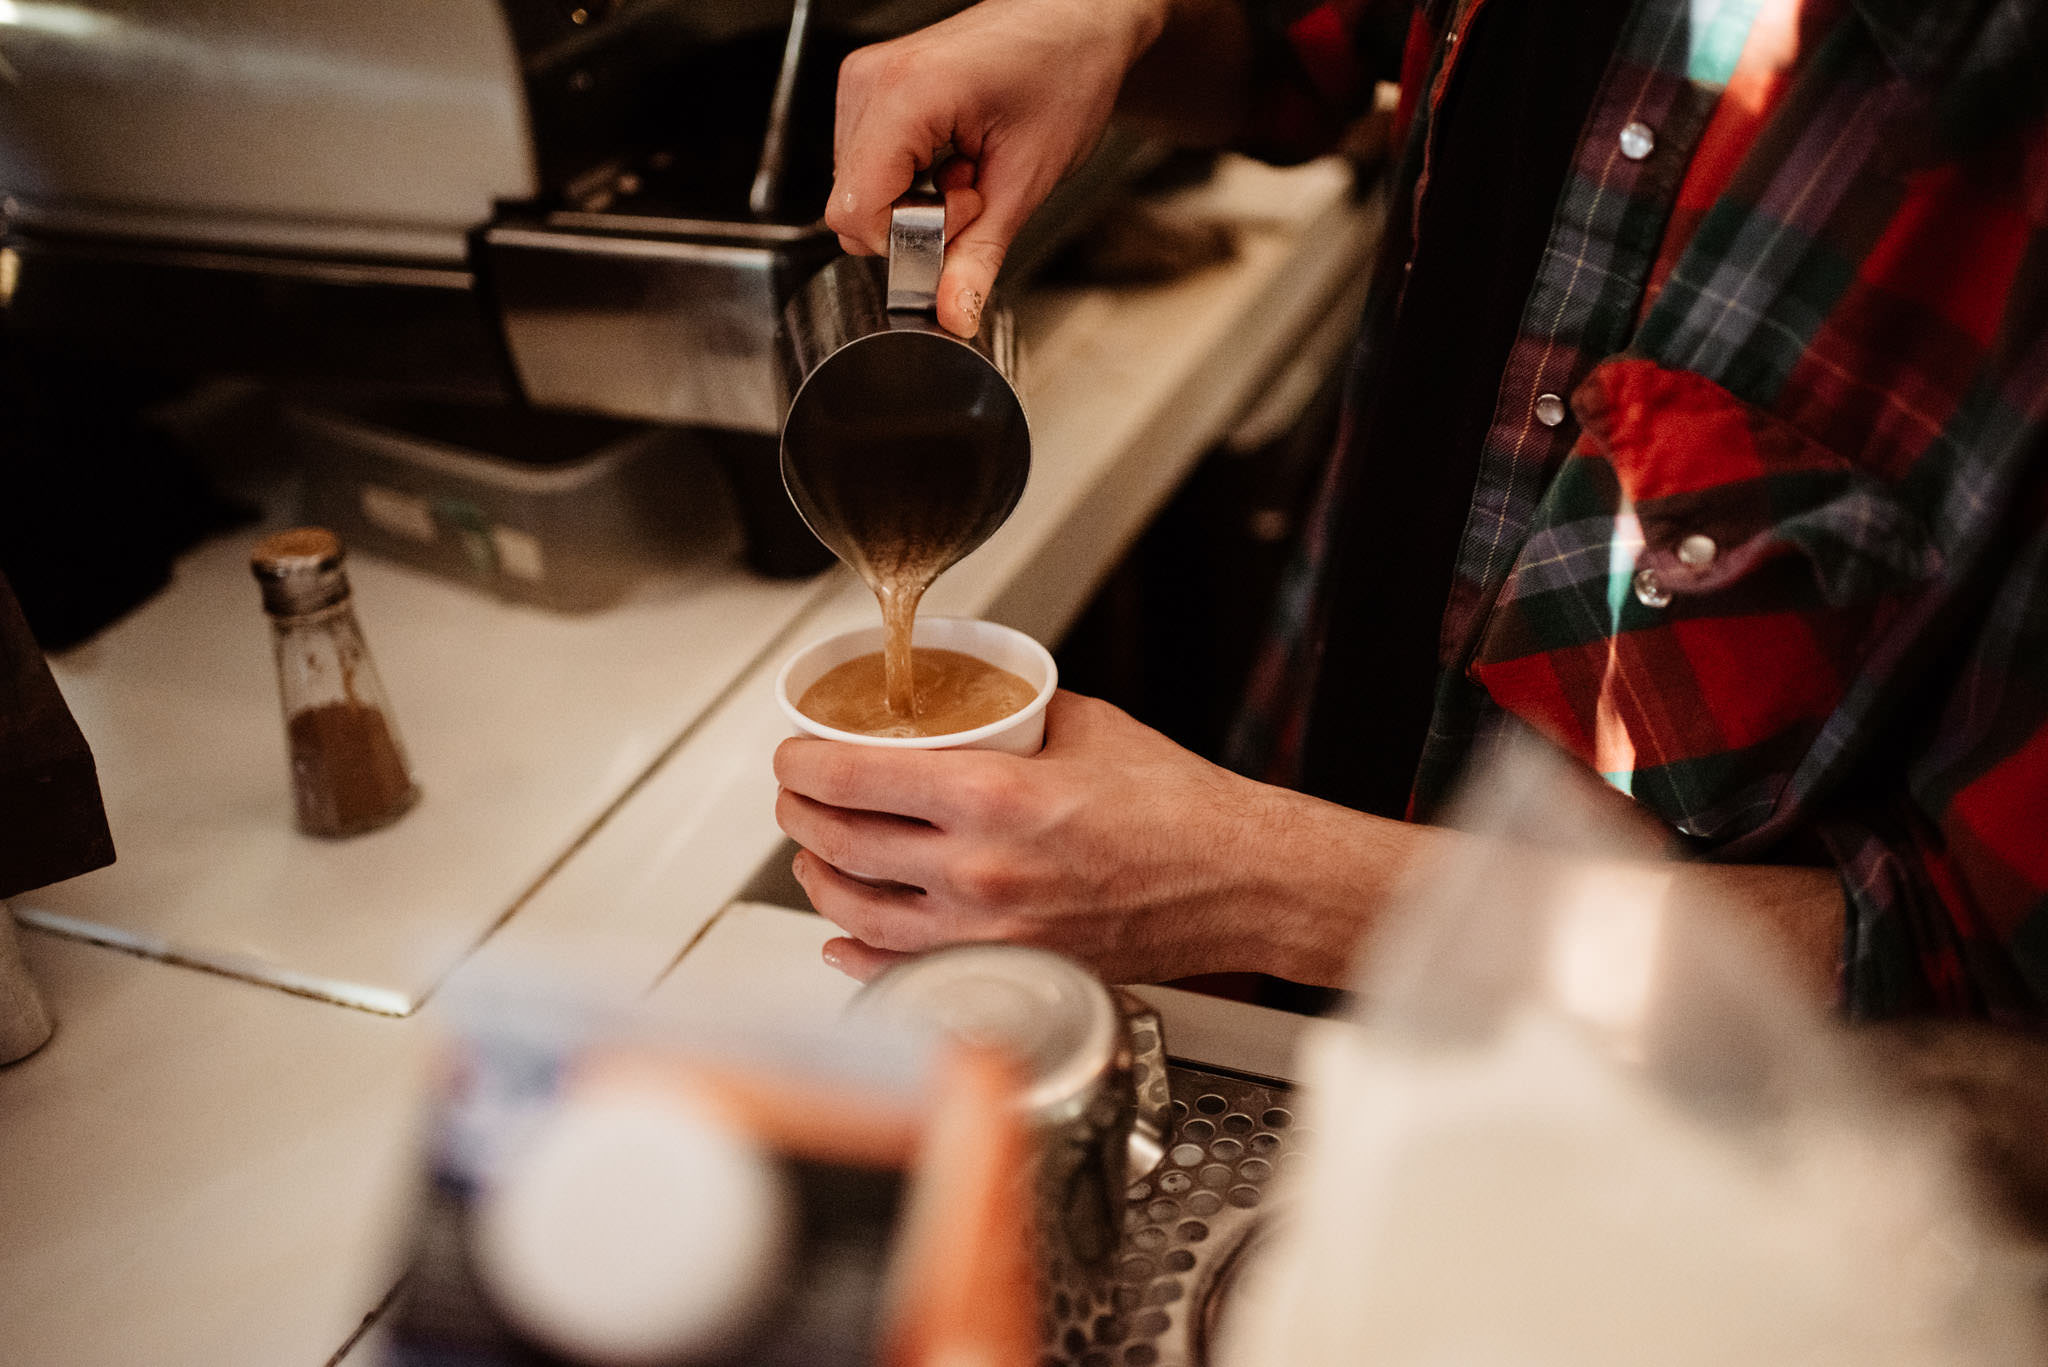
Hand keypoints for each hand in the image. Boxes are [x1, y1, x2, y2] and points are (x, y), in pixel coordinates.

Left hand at [773, 690, 1414, 983]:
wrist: (1236, 880)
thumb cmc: (1180, 810)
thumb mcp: (1084, 726)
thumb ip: (1012, 712)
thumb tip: (966, 701)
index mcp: (993, 797)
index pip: (852, 778)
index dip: (800, 764)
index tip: (792, 755)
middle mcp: (979, 871)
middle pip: (839, 845)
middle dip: (798, 816)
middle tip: (796, 797)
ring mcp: (988, 933)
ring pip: (856, 912)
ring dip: (818, 878)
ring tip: (815, 854)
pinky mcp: (1006, 972)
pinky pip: (899, 971)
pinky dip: (856, 951)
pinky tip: (845, 934)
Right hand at [826, 0, 1167, 335]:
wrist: (1078, 19)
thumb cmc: (1066, 70)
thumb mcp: (1028, 179)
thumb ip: (980, 254)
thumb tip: (952, 314)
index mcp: (905, 94)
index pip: (854, 213)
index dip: (905, 241)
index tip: (963, 220)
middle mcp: (870, 81)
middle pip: (850, 207)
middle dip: (914, 223)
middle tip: (976, 191)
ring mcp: (865, 81)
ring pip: (857, 192)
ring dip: (914, 202)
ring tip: (970, 168)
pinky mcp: (871, 88)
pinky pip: (868, 167)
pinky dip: (911, 180)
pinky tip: (954, 157)